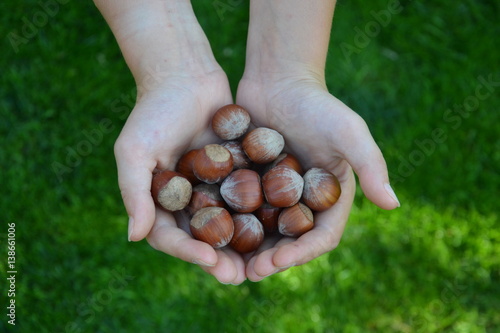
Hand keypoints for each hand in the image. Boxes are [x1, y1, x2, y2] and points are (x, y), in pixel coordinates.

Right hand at [114, 71, 246, 283]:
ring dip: (242, 245)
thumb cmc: (153, 111)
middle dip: (219, 259)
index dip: (187, 252)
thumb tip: (134, 237)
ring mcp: (211, 186)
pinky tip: (277, 226)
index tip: (209, 261)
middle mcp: (186, 198)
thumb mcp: (135, 150)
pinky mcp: (234, 172)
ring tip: (261, 262)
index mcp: (159, 200)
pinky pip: (246, 197)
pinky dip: (258, 213)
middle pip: (201, 237)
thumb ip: (134, 192)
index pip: (170, 236)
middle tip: (240, 277)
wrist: (185, 74)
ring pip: (228, 223)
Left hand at [236, 73, 399, 280]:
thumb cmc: (318, 104)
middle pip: (289, 240)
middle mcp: (303, 200)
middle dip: (271, 259)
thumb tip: (394, 204)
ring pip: (263, 231)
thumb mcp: (349, 132)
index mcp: (330, 196)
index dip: (301, 253)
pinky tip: (210, 233)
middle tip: (248, 273)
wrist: (279, 79)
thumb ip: (371, 166)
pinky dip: (229, 223)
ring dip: (248, 250)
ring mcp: (275, 194)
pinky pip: (240, 209)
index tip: (277, 262)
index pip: (321, 236)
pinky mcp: (251, 182)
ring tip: (228, 264)